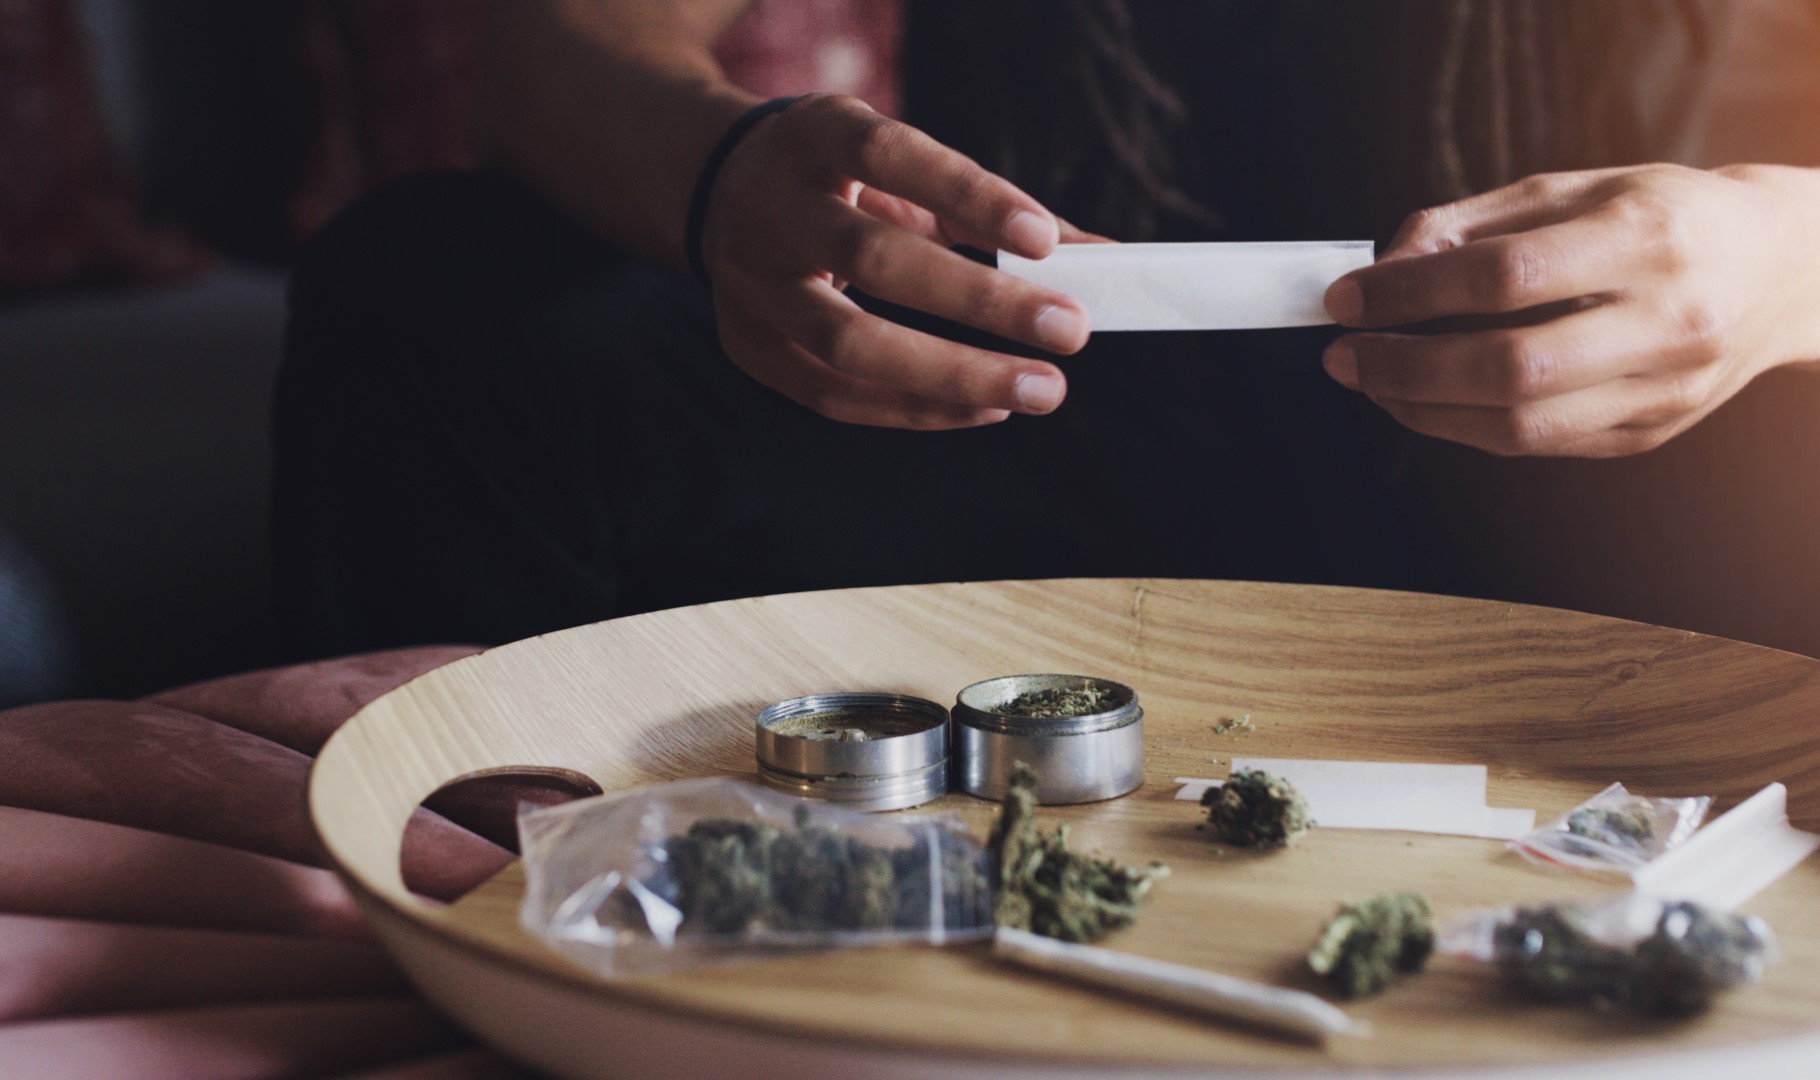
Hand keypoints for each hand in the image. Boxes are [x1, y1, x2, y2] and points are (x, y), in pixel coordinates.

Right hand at [700, 94, 1097, 428]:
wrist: (711, 189)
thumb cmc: (839, 178)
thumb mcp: (903, 165)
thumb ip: (992, 210)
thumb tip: (1105, 259)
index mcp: (815, 137)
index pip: (893, 157)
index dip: (971, 196)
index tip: (1048, 241)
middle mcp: (771, 206)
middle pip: (873, 260)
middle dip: (979, 301)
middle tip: (1070, 331)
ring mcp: (748, 281)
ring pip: (846, 342)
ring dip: (953, 374)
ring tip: (1039, 389)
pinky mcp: (746, 345)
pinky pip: (833, 395)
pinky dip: (915, 407)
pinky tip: (983, 408)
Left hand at [1321, 164, 1819, 455]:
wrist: (1781, 270)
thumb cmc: (1664, 217)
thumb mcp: (1575, 188)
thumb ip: (1474, 222)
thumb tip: (1385, 263)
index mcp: (1646, 238)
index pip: (1504, 277)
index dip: (1409, 294)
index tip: (1347, 299)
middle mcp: (1663, 321)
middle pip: (1508, 368)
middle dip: (1404, 368)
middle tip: (1345, 355)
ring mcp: (1662, 389)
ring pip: (1519, 425)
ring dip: (1423, 411)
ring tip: (1374, 382)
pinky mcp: (1647, 433)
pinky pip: (1537, 445)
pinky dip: (1466, 427)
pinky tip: (1428, 402)